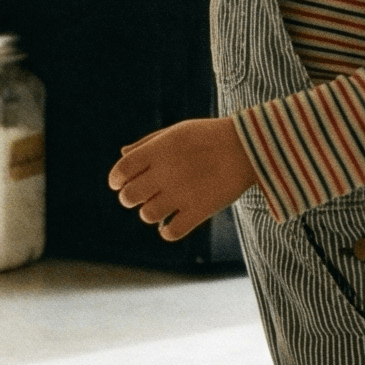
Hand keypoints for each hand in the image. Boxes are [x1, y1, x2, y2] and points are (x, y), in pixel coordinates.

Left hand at [108, 118, 257, 240]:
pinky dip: (167, 231)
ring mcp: (182, 193)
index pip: (121, 170)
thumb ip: (147, 144)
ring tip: (162, 206)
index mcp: (159, 149)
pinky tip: (173, 222)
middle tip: (141, 195)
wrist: (248, 147)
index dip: (116, 179)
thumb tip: (122, 156)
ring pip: (147, 216)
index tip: (119, 183)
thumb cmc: (209, 136)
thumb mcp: (177, 131)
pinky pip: (170, 232)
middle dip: (130, 198)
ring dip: (150, 213)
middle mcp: (166, 171)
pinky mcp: (199, 211)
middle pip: (129, 196)